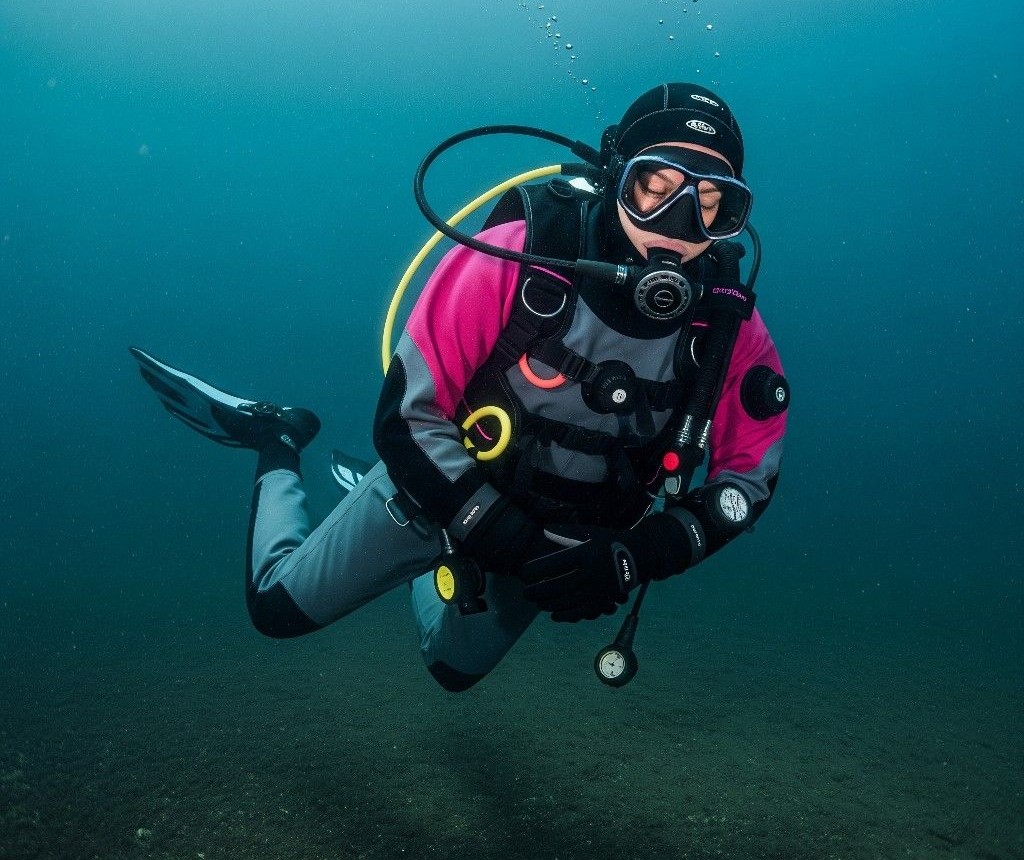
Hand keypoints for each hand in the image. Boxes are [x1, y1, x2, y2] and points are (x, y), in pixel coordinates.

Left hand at [520, 513, 695, 621]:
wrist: (639, 556)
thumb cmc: (610, 541)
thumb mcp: (589, 533)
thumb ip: (565, 534)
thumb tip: (543, 532)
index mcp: (585, 554)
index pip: (553, 564)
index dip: (535, 570)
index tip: (524, 572)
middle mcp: (590, 573)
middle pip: (556, 586)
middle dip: (536, 592)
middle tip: (524, 593)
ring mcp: (597, 589)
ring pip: (567, 601)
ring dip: (548, 603)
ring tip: (537, 602)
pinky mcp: (604, 600)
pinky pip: (581, 611)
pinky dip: (566, 615)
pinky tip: (553, 614)